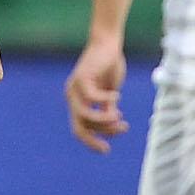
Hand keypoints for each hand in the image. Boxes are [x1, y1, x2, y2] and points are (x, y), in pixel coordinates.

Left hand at [65, 34, 127, 151]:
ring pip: (85, 115)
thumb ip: (108, 109)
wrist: (108, 44)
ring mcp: (75, 88)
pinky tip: (116, 96)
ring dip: (104, 120)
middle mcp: (72, 97)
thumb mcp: (110, 94)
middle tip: (121, 130)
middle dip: (100, 134)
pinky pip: (93, 98)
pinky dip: (106, 101)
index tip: (106, 150)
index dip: (91, 141)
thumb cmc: (109, 67)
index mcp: (77, 102)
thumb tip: (112, 124)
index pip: (80, 129)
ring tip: (120, 118)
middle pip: (80, 126)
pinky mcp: (82, 78)